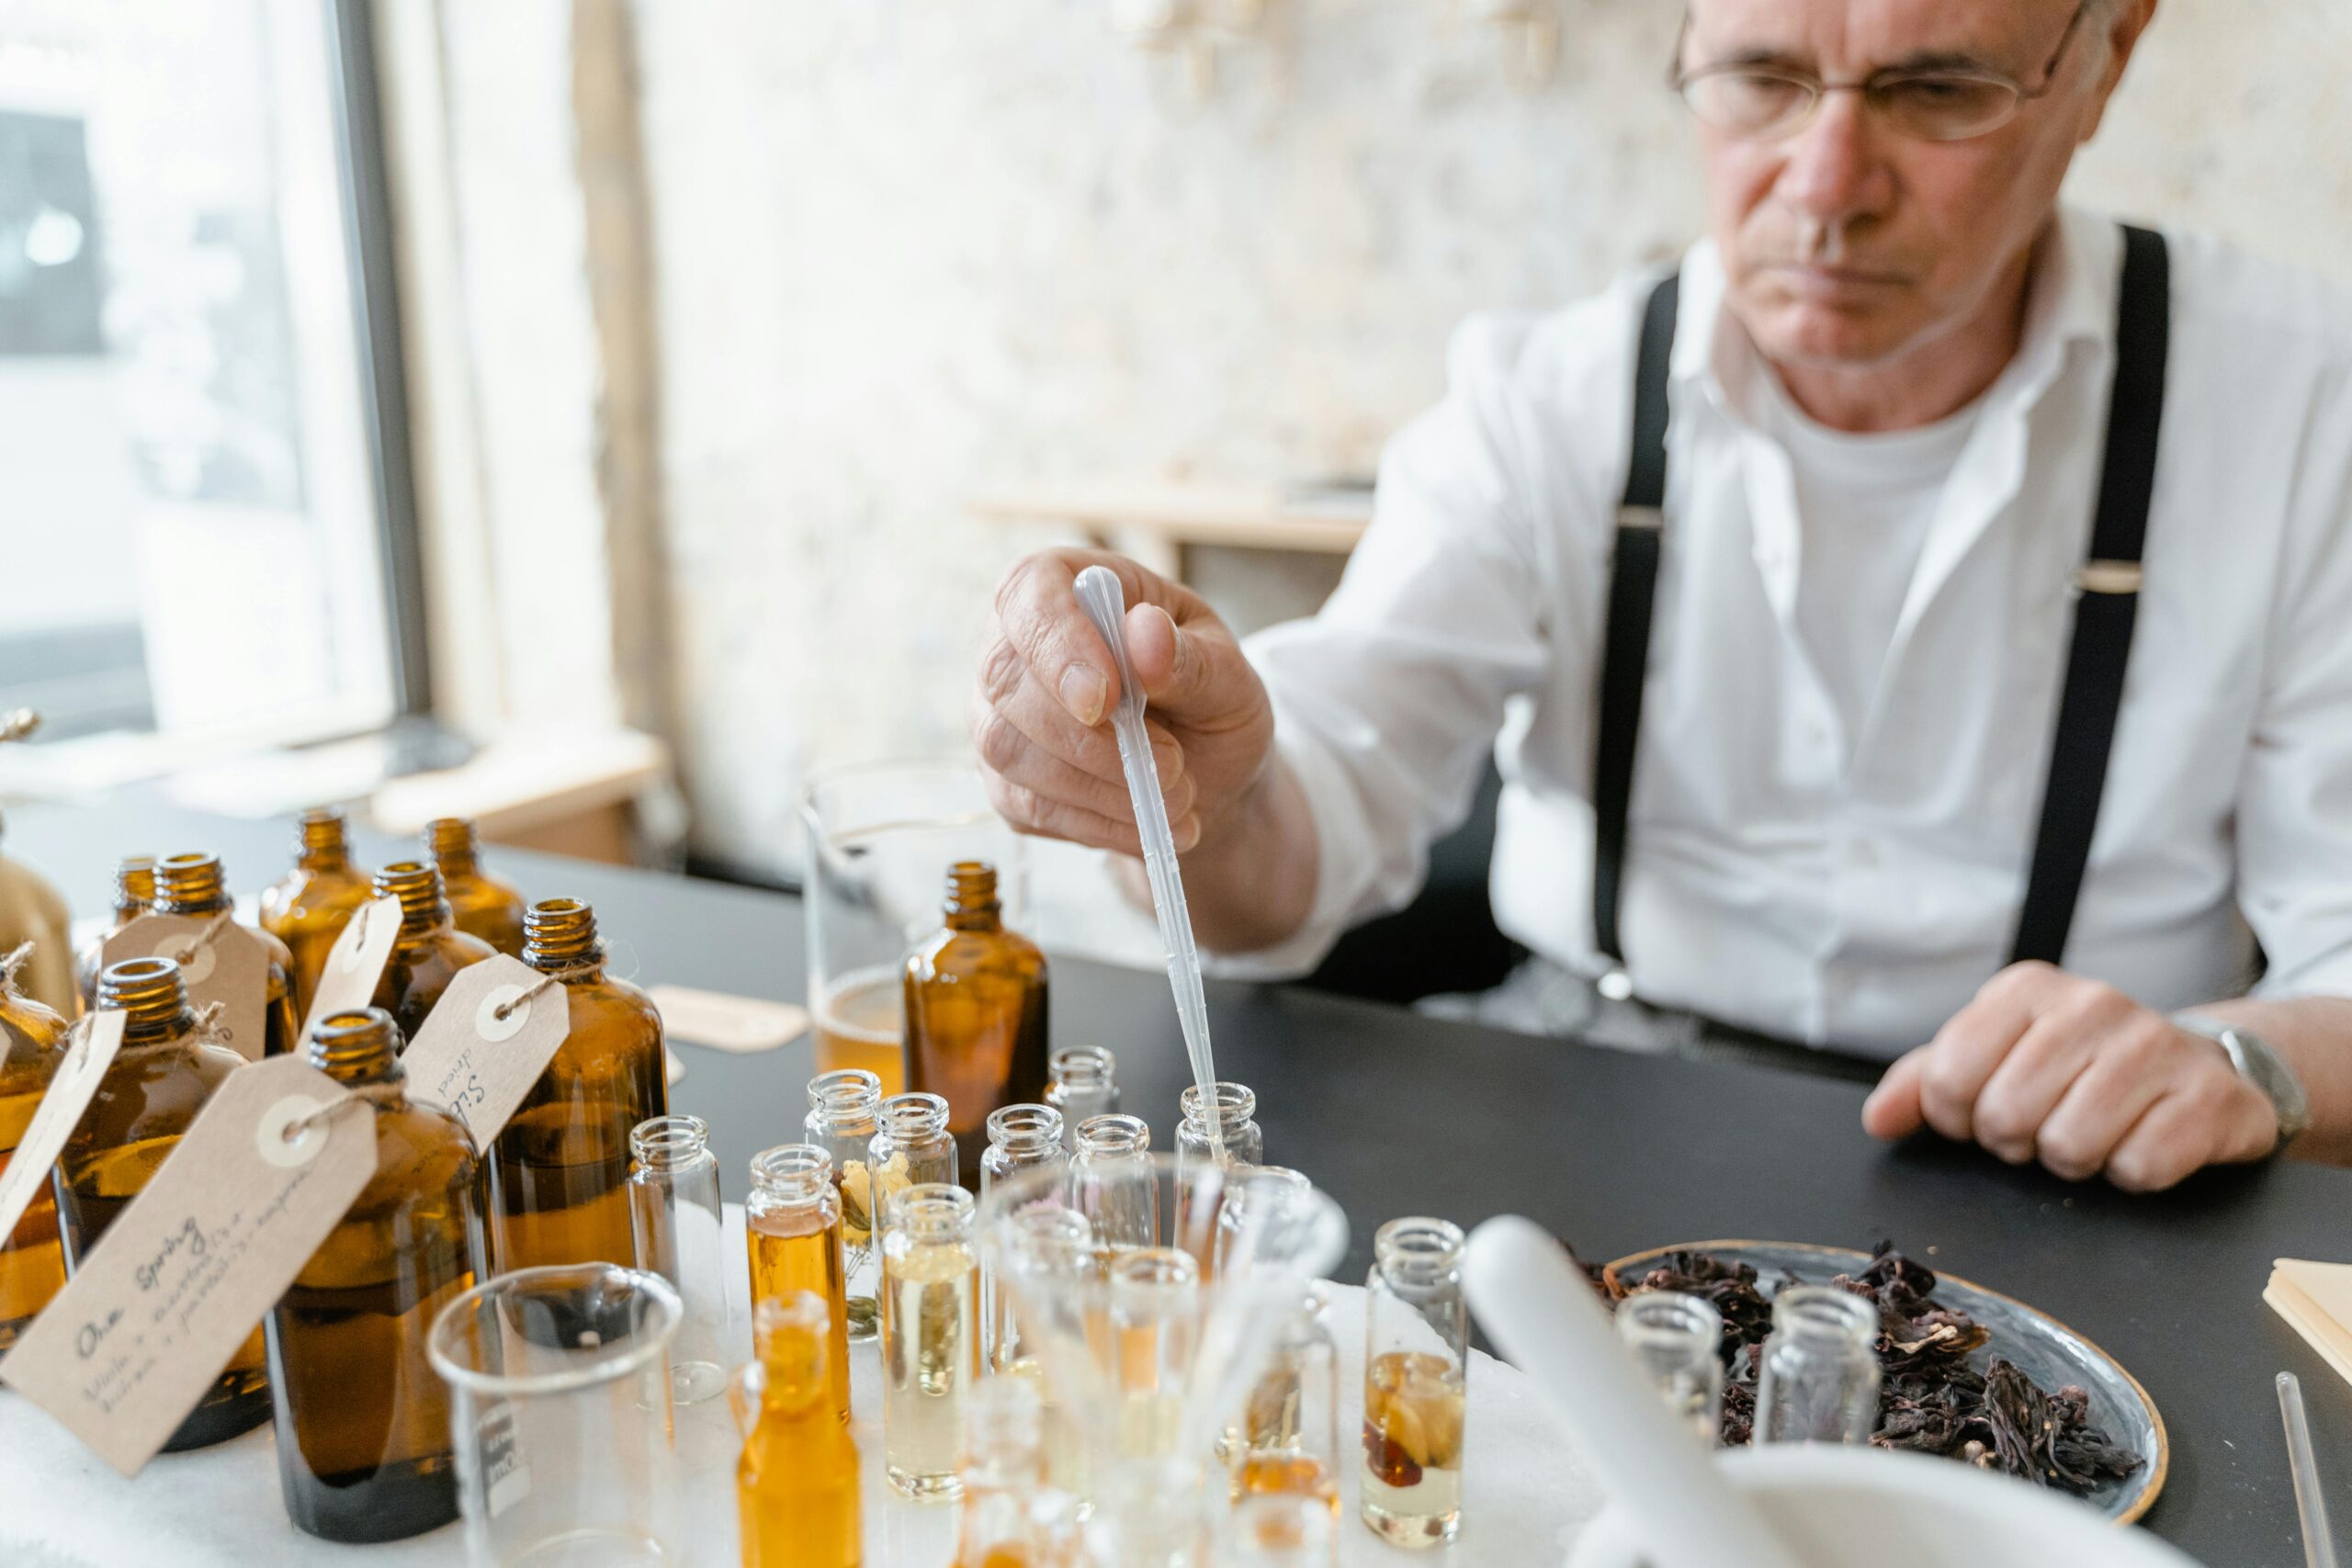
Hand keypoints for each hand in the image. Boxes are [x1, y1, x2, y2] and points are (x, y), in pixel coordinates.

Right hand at [973, 549, 1275, 859]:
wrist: (1209, 774)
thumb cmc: (1212, 700)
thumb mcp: (1229, 675)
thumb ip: (1190, 657)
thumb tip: (1145, 632)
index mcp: (1071, 585)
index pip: (1030, 592)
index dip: (1058, 645)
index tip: (1105, 700)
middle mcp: (1016, 645)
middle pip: (1006, 682)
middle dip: (1091, 739)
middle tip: (1173, 766)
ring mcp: (1000, 714)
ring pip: (1009, 751)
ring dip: (1099, 788)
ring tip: (1177, 800)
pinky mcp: (1005, 780)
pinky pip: (1025, 807)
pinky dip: (1096, 824)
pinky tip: (1148, 825)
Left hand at [1860, 961, 2280, 1191]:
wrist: (2198, 1066)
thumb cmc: (2079, 1068)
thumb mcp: (1995, 1057)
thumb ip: (1924, 1082)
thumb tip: (1878, 1120)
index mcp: (2025, 989)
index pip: (1946, 1078)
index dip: (1958, 1117)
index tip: (1985, 1111)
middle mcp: (2092, 1004)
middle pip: (2005, 1116)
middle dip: (2017, 1141)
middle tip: (2046, 1124)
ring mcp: (2156, 1045)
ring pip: (2070, 1145)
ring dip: (2074, 1160)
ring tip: (2094, 1131)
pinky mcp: (2209, 1096)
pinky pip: (2140, 1167)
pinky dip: (2133, 1172)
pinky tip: (2143, 1139)